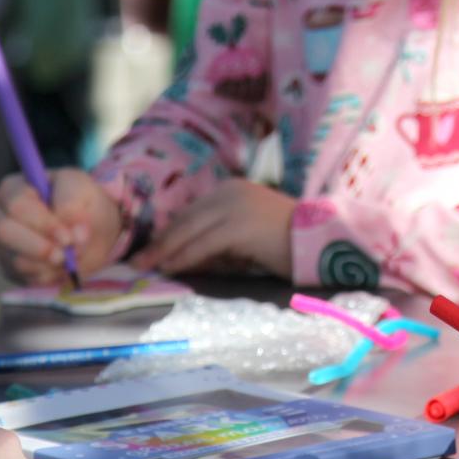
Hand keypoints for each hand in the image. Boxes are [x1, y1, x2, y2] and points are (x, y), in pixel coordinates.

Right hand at [0, 169, 121, 284]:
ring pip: (16, 261)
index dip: (42, 223)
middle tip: (64, 256)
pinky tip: (63, 267)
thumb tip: (69, 228)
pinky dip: (49, 277)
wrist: (91, 229)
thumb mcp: (81, 189)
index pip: (17, 206)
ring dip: (48, 264)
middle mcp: (0, 218)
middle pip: (4, 233)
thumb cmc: (80, 202)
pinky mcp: (11, 269)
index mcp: (12, 190)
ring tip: (70, 257)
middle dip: (38, 248)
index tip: (68, 237)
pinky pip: (26, 279)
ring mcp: (2, 246)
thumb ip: (72, 203)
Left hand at [131, 178, 295, 277]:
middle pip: (185, 220)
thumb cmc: (288, 241)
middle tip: (138, 261)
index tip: (153, 248)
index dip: (170, 232)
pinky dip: (183, 258)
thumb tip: (186, 252)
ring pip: (189, 231)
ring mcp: (233, 207)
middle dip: (160, 242)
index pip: (191, 212)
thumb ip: (220, 234)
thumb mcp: (247, 230)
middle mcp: (229, 192)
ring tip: (148, 267)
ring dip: (165, 251)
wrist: (320, 238)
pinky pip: (202, 245)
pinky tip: (170, 269)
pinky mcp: (237, 227)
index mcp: (231, 190)